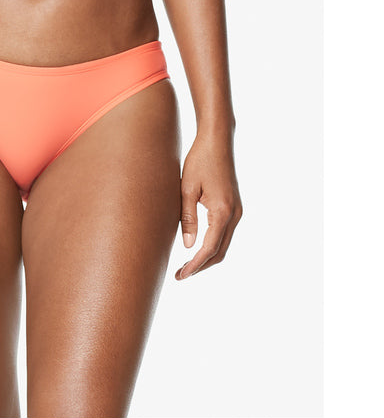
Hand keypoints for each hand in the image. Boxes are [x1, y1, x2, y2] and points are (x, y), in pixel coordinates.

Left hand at [176, 133, 242, 279]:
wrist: (217, 141)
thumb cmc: (199, 161)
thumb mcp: (186, 189)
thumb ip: (187, 218)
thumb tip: (188, 246)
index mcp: (222, 212)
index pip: (209, 248)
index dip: (195, 265)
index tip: (181, 275)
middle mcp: (234, 214)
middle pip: (220, 252)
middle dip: (201, 266)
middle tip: (180, 275)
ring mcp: (237, 211)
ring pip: (224, 244)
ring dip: (207, 257)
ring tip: (186, 265)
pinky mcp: (234, 207)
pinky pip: (225, 233)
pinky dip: (213, 245)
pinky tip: (197, 247)